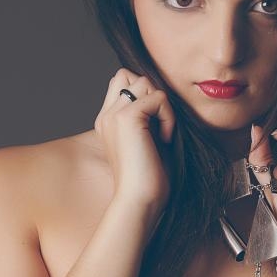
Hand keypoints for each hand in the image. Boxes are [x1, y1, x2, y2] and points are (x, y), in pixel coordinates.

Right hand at [94, 68, 175, 210]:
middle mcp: (107, 116)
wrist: (139, 200)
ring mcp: (114, 115)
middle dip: (152, 95)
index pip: (121, 82)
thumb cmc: (149, 179)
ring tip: (161, 134)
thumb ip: (149, 117)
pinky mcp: (127, 117)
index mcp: (107, 122)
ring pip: (145, 82)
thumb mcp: (148, 141)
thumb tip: (163, 94)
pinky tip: (165, 139)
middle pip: (131, 76)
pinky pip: (159, 97)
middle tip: (159, 127)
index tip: (155, 126)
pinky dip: (169, 116)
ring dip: (162, 105)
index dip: (144, 95)